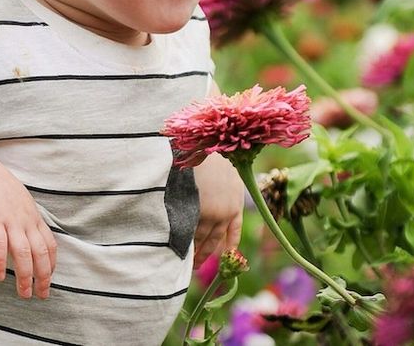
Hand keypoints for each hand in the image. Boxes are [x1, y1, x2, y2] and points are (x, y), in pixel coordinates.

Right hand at [0, 154, 56, 298]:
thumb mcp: (18, 202)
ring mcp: (9, 219)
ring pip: (22, 252)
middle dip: (42, 276)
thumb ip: (25, 219)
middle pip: (40, 252)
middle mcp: (25, 219)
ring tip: (24, 293)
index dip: (51, 265)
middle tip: (41, 295)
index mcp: (32, 216)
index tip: (48, 280)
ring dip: (25, 275)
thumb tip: (29, 237)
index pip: (49, 244)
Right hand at [191, 152, 243, 267]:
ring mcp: (210, 212)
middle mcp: (226, 210)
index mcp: (235, 199)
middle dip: (207, 252)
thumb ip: (221, 187)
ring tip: (186, 262)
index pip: (234, 229)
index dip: (229, 244)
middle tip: (198, 265)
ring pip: (201, 238)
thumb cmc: (209, 153)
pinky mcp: (195, 211)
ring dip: (194, 252)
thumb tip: (211, 198)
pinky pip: (188, 232)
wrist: (201, 147)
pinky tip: (178, 248)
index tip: (225, 255)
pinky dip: (184, 242)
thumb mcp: (224, 169)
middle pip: (216, 238)